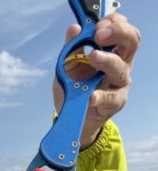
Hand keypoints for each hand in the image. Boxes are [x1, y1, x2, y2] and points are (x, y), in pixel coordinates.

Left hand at [53, 13, 140, 148]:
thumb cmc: (75, 88)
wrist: (73, 117)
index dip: (115, 23)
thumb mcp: (68, 65)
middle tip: (99, 35)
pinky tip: (91, 95)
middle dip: (118, 34)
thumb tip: (74, 28)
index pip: (122, 31)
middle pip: (131, 43)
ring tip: (93, 56)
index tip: (99, 24)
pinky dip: (100, 96)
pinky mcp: (115, 104)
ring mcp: (119, 85)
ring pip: (121, 69)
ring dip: (108, 61)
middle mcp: (121, 65)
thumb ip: (71, 48)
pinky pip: (111, 99)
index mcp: (113, 52)